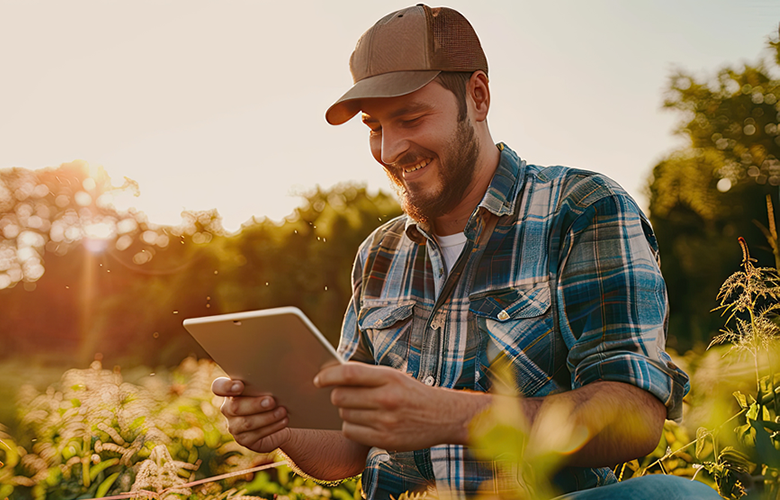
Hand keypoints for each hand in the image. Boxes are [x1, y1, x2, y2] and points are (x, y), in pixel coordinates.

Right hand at [211, 377, 290, 452]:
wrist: (280, 418)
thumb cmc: (274, 394)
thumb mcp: (269, 385)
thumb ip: (267, 379)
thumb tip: (280, 373)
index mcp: (231, 390)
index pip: (218, 387)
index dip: (226, 387)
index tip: (240, 386)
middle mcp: (228, 408)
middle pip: (235, 406)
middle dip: (255, 404)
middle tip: (272, 401)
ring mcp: (234, 425)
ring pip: (246, 423)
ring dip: (267, 417)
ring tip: (283, 411)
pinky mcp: (243, 439)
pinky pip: (256, 435)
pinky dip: (272, 427)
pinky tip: (284, 420)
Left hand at [314, 363, 484, 450]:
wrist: (444, 417)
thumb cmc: (413, 393)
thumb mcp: (395, 376)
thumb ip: (367, 376)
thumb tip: (332, 377)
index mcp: (389, 377)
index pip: (349, 374)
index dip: (328, 375)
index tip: (318, 379)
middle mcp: (387, 399)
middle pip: (340, 397)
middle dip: (337, 396)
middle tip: (345, 396)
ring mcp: (386, 421)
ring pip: (343, 415)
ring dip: (346, 412)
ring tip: (362, 409)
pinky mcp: (385, 440)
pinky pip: (350, 432)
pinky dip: (351, 427)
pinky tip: (364, 423)